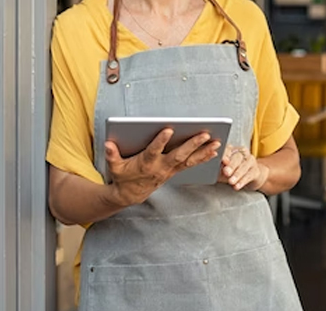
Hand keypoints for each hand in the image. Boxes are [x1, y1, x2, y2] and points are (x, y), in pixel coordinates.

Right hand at [105, 129, 220, 205]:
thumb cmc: (123, 176)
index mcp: (146, 163)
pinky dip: (203, 157)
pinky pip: (191, 164)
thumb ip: (112, 155)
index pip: (154, 150)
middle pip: (179, 155)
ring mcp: (169, 170)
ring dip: (203, 151)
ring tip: (216, 142)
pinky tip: (214, 150)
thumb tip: (108, 144)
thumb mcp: (114, 166)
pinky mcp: (174, 171)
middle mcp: (161, 167)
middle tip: (205, 134)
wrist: (130, 195)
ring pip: (189, 160)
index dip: (161, 141)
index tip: (168, 129)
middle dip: (192, 144)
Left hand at [218, 144, 268, 190]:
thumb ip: (217, 167)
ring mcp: (250, 161)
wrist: (249, 177)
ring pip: (244, 166)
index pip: (228, 149)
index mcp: (232, 149)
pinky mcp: (256, 170)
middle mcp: (242, 153)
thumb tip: (209, 169)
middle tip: (226, 172)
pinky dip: (242, 181)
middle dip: (231, 165)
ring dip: (237, 175)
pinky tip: (237, 186)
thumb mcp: (222, 169)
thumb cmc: (232, 171)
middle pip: (237, 157)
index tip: (222, 160)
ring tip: (231, 182)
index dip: (225, 154)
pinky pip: (249, 175)